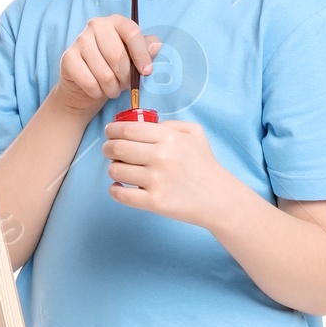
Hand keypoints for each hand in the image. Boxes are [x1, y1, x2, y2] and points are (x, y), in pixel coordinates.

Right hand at [57, 16, 159, 113]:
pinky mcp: (68, 58)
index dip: (141, 54)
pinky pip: (89, 82)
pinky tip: (98, 91)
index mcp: (115, 21)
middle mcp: (96, 25)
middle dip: (125, 77)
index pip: (132, 32)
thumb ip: (145, 50)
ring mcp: (80, 40)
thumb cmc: (114, 68)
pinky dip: (98, 92)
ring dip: (112, 88)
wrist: (85, 86)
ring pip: (104, 72)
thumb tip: (156, 46)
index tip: (147, 72)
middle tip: (126, 85)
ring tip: (113, 89)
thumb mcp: (133, 58)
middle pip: (117, 55)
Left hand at [102, 114, 236, 226]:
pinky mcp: (154, 202)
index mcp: (169, 138)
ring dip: (113, 169)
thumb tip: (143, 126)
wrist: (218, 197)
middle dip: (108, 148)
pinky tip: (119, 187)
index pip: (128, 129)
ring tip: (120, 169)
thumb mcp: (194, 133)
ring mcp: (156, 181)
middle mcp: (161, 157)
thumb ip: (169, 124)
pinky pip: (121, 195)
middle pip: (117, 149)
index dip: (112, 130)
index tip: (109, 132)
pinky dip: (115, 190)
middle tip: (109, 150)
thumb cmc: (204, 164)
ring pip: (116, 171)